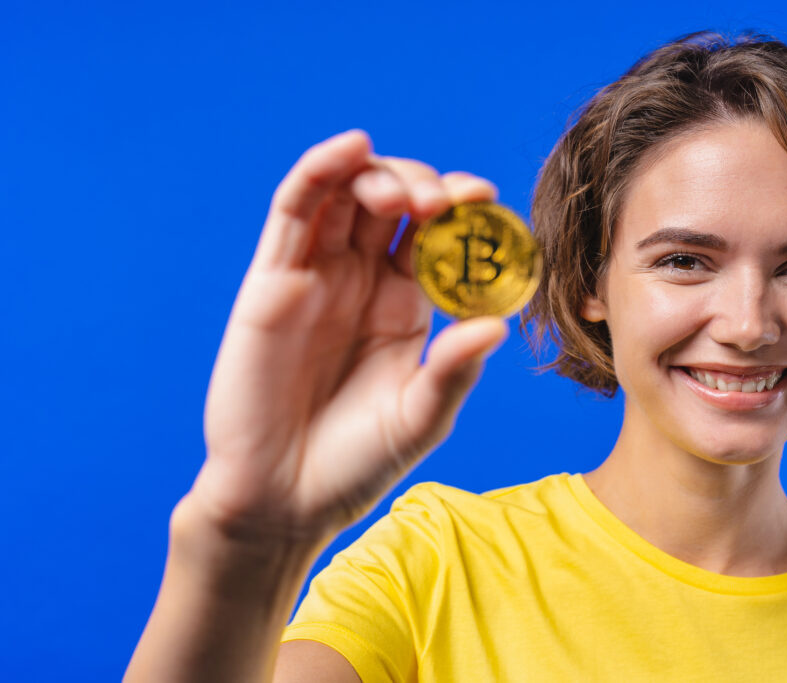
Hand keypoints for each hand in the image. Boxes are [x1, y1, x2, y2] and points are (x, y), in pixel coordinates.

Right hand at [190, 130, 506, 542]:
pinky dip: (319, 172)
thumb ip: (454, 372)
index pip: (436, 237)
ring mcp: (316, 275)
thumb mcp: (419, 418)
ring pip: (346, 196)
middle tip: (445, 203)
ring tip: (405, 194)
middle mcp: (363, 281)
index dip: (461, 211)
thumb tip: (498, 325)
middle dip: (424, 187)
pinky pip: (293, 213)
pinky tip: (350, 149)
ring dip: (378, 174)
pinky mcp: (271, 280)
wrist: (282, 500)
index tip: (486, 200)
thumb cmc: (356, 464)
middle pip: (395, 205)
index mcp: (406, 305)